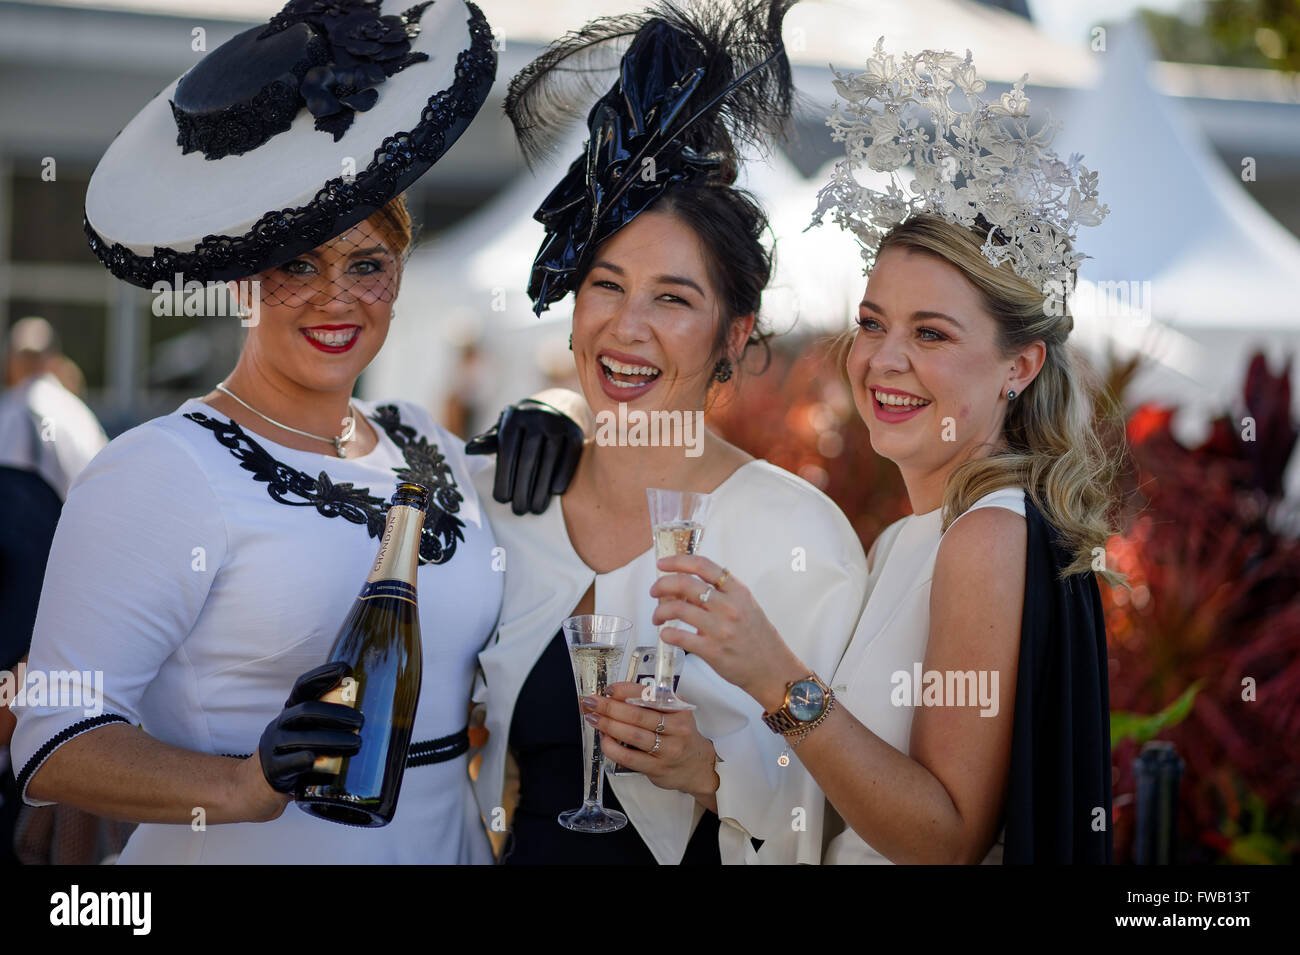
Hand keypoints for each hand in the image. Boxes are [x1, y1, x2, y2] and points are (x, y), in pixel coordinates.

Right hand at [254, 662, 363, 800]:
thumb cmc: (293, 754)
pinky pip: (287, 763)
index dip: (321, 675)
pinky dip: (302, 760)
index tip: (344, 668)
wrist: (257, 786)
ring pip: (302, 738)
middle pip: (306, 711)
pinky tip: (316, 759)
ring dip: (332, 739)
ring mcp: (274, 747)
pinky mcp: (273, 771)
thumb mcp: (305, 732)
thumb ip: (326, 721)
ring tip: (356, 743)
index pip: (303, 687)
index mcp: (290, 711)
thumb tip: (371, 712)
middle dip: (336, 714)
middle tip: (361, 721)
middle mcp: (280, 724)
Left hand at [465, 399, 582, 514]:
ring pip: (548, 461)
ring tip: (535, 509)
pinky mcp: (576, 433)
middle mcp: (536, 417)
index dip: (504, 478)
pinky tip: (554, 493)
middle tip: (518, 510)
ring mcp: (558, 424)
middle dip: (522, 488)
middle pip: (527, 459)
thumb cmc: (522, 429)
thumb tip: (469, 449)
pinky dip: (562, 477)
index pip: (507, 451)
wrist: (556, 410)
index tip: (502, 500)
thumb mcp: (505, 431)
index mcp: (514, 417)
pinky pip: (569, 459)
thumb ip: (489, 442)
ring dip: (541, 489)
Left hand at [584, 683, 718, 799]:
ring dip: (608, 725)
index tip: (607, 690)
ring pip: (633, 735)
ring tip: (593, 718)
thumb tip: (613, 696)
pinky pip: (630, 758)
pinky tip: (604, 740)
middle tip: (591, 702)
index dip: (624, 691)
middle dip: (609, 707)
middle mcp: (677, 727)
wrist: (697, 766)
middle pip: (637, 715)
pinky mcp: (658, 768)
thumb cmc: (678, 734)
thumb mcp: (673, 712)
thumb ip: (649, 703)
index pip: (648, 694)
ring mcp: (669, 749)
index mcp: (679, 707)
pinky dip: (613, 748)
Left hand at [651, 555, 805, 710]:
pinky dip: (666, 633)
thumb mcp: (746, 605)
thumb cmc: (757, 637)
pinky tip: (665, 634)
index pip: (703, 566)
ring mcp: (720, 629)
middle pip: (685, 584)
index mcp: (737, 591)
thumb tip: (686, 586)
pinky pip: (679, 637)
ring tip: (658, 616)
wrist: (772, 669)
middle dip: (662, 585)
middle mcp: (729, 607)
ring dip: (660, 611)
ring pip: (677, 609)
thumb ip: (721, 593)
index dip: (678, 561)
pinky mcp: (712, 651)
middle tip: (655, 591)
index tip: (662, 564)